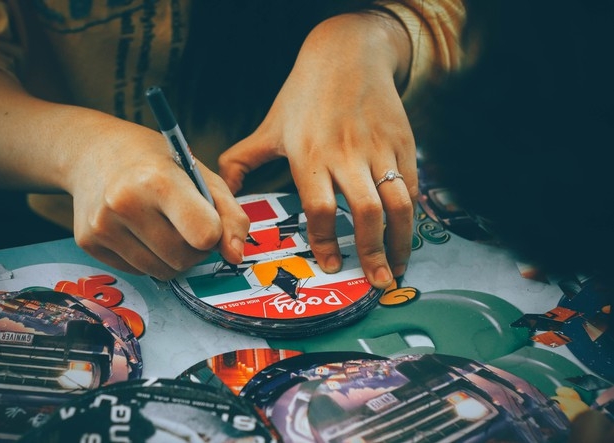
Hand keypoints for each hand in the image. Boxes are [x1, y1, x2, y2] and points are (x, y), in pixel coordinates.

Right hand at [66, 119, 249, 280]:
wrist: (94, 151)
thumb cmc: (156, 161)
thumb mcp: (201, 175)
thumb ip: (229, 215)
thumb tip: (236, 256)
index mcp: (158, 180)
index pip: (204, 234)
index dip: (214, 232)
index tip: (208, 218)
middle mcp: (125, 203)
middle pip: (184, 258)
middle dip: (194, 248)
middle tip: (186, 222)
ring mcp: (102, 225)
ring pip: (161, 271)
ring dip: (173, 257)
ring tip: (164, 225)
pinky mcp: (88, 242)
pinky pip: (137, 271)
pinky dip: (148, 258)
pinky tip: (140, 230)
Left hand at [219, 12, 415, 288]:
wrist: (347, 54)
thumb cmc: (304, 94)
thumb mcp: (269, 126)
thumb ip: (242, 161)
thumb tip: (223, 192)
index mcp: (310, 155)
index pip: (320, 209)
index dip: (327, 242)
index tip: (330, 265)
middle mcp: (346, 154)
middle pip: (365, 212)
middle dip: (372, 253)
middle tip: (376, 282)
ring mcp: (378, 149)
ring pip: (397, 203)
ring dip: (401, 241)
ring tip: (397, 267)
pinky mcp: (402, 143)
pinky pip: (411, 186)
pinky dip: (412, 215)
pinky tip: (406, 235)